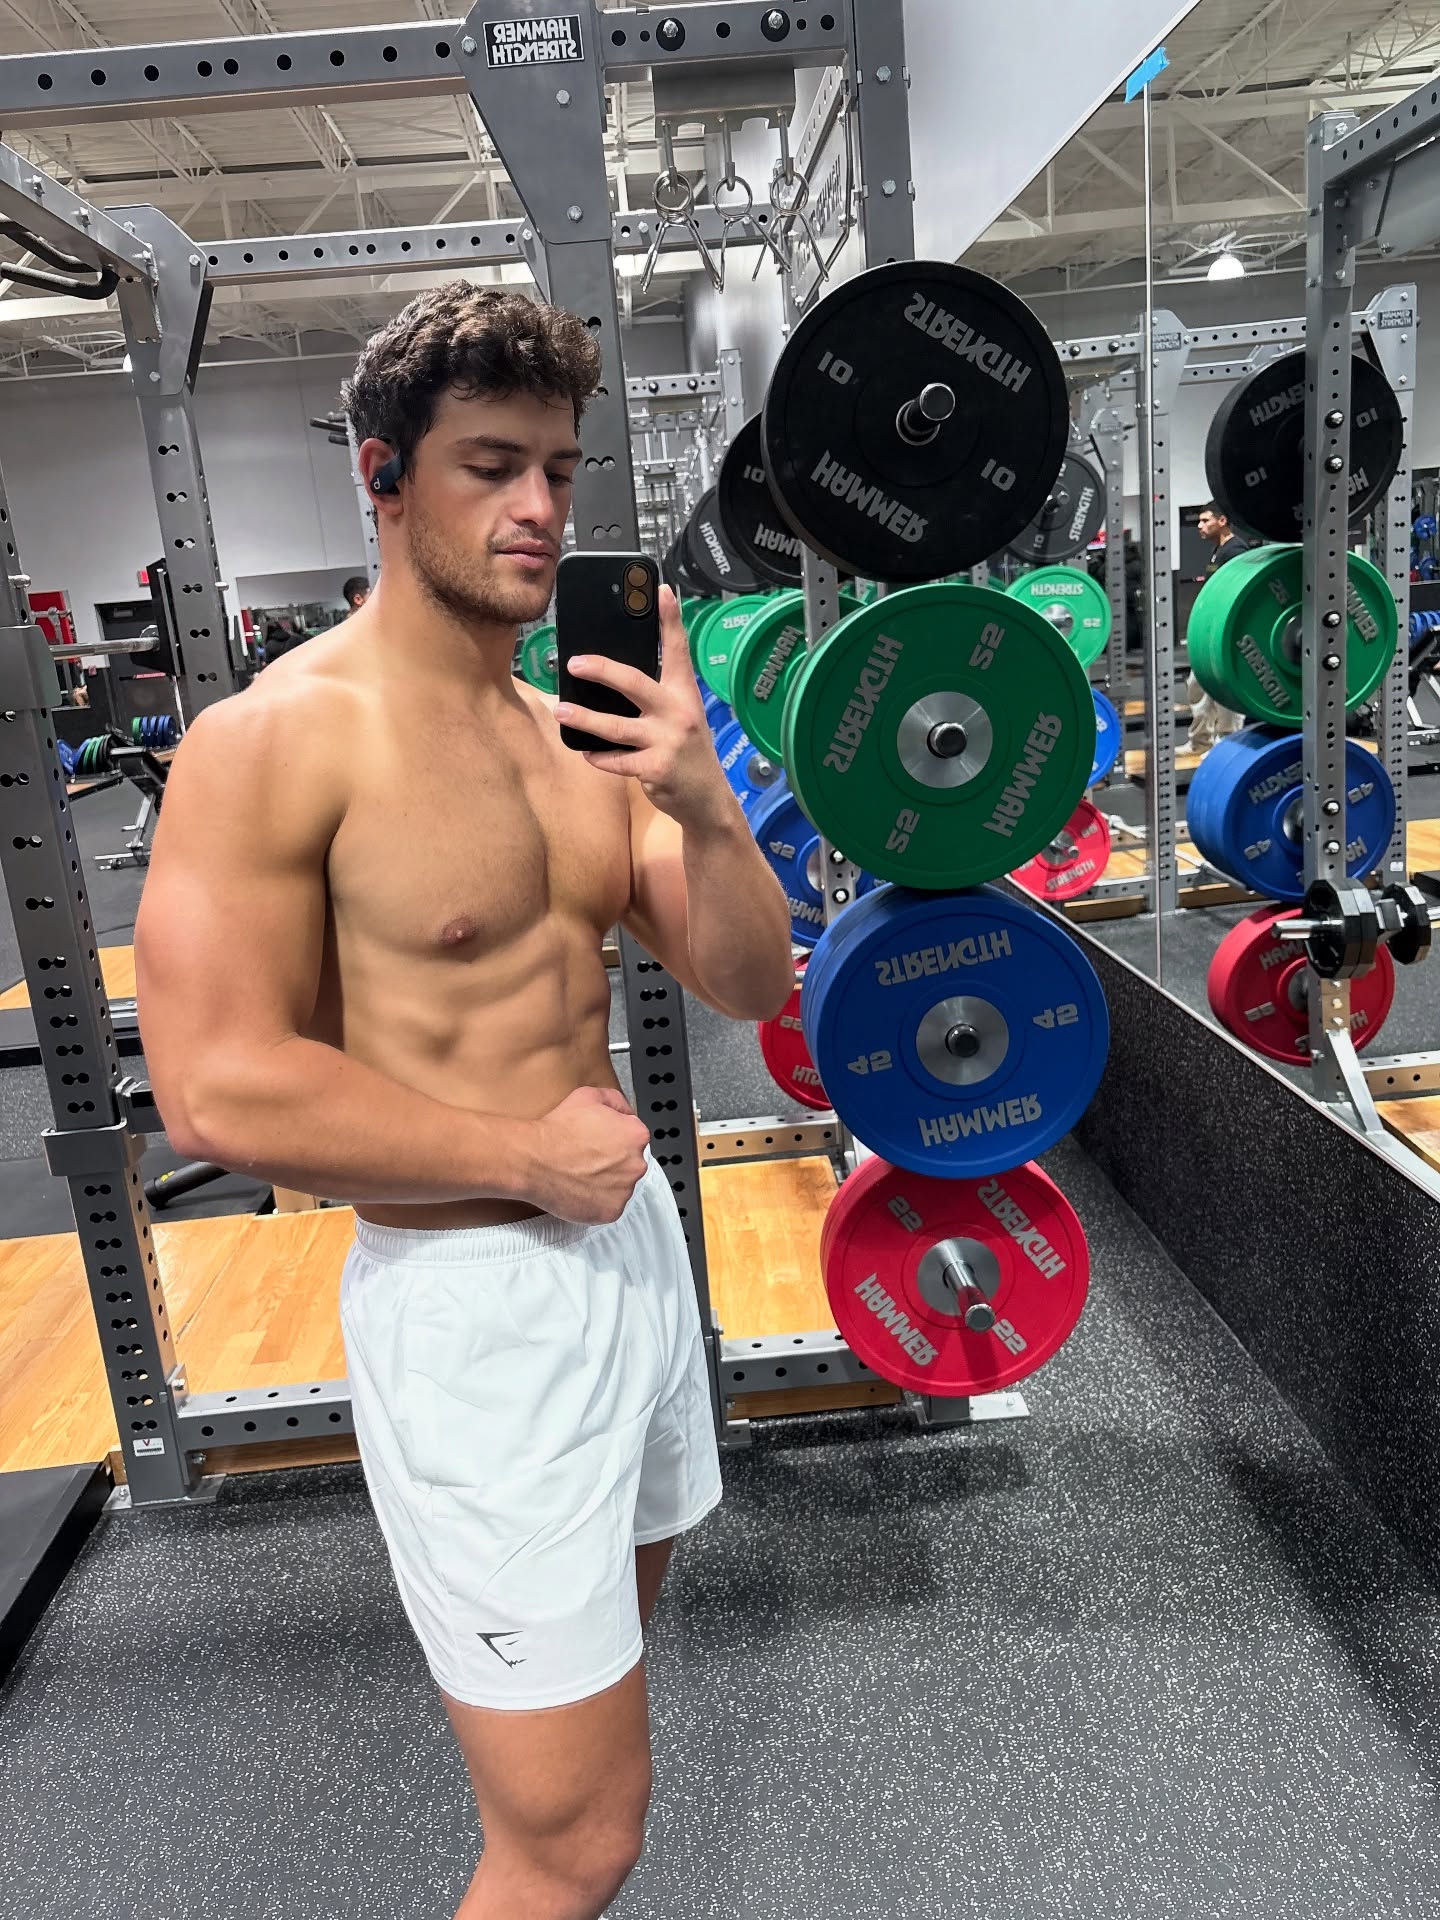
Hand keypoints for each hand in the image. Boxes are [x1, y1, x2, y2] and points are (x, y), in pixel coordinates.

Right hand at [527, 1086, 651, 1224]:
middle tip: (586, 1157)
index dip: (613, 1136)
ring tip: (580, 1174)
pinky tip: (579, 1189)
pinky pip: (608, 1206)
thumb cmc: (558, 1130)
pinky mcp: (611, 1211)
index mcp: (636, 1136)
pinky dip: (596, 1200)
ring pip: (619, 1185)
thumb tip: (624, 1111)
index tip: (597, 1140)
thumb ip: (615, 1100)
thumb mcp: (588, 1095)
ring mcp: (624, 1191)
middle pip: (629, 1163)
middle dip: (612, 1160)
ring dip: (605, 1181)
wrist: (534, 1160)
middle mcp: (636, 1164)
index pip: (633, 1137)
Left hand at [554, 586, 730, 823]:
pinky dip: (599, 757)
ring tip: (561, 711)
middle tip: (574, 662)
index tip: (660, 589)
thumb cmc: (687, 752)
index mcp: (684, 694)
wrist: (707, 799)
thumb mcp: (683, 717)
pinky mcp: (655, 768)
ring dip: (584, 719)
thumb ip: (658, 696)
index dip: (670, 619)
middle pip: (634, 682)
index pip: (678, 650)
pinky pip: (616, 760)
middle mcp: (678, 712)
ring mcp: (667, 741)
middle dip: (602, 670)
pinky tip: (587, 754)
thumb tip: (615, 675)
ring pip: (615, 726)